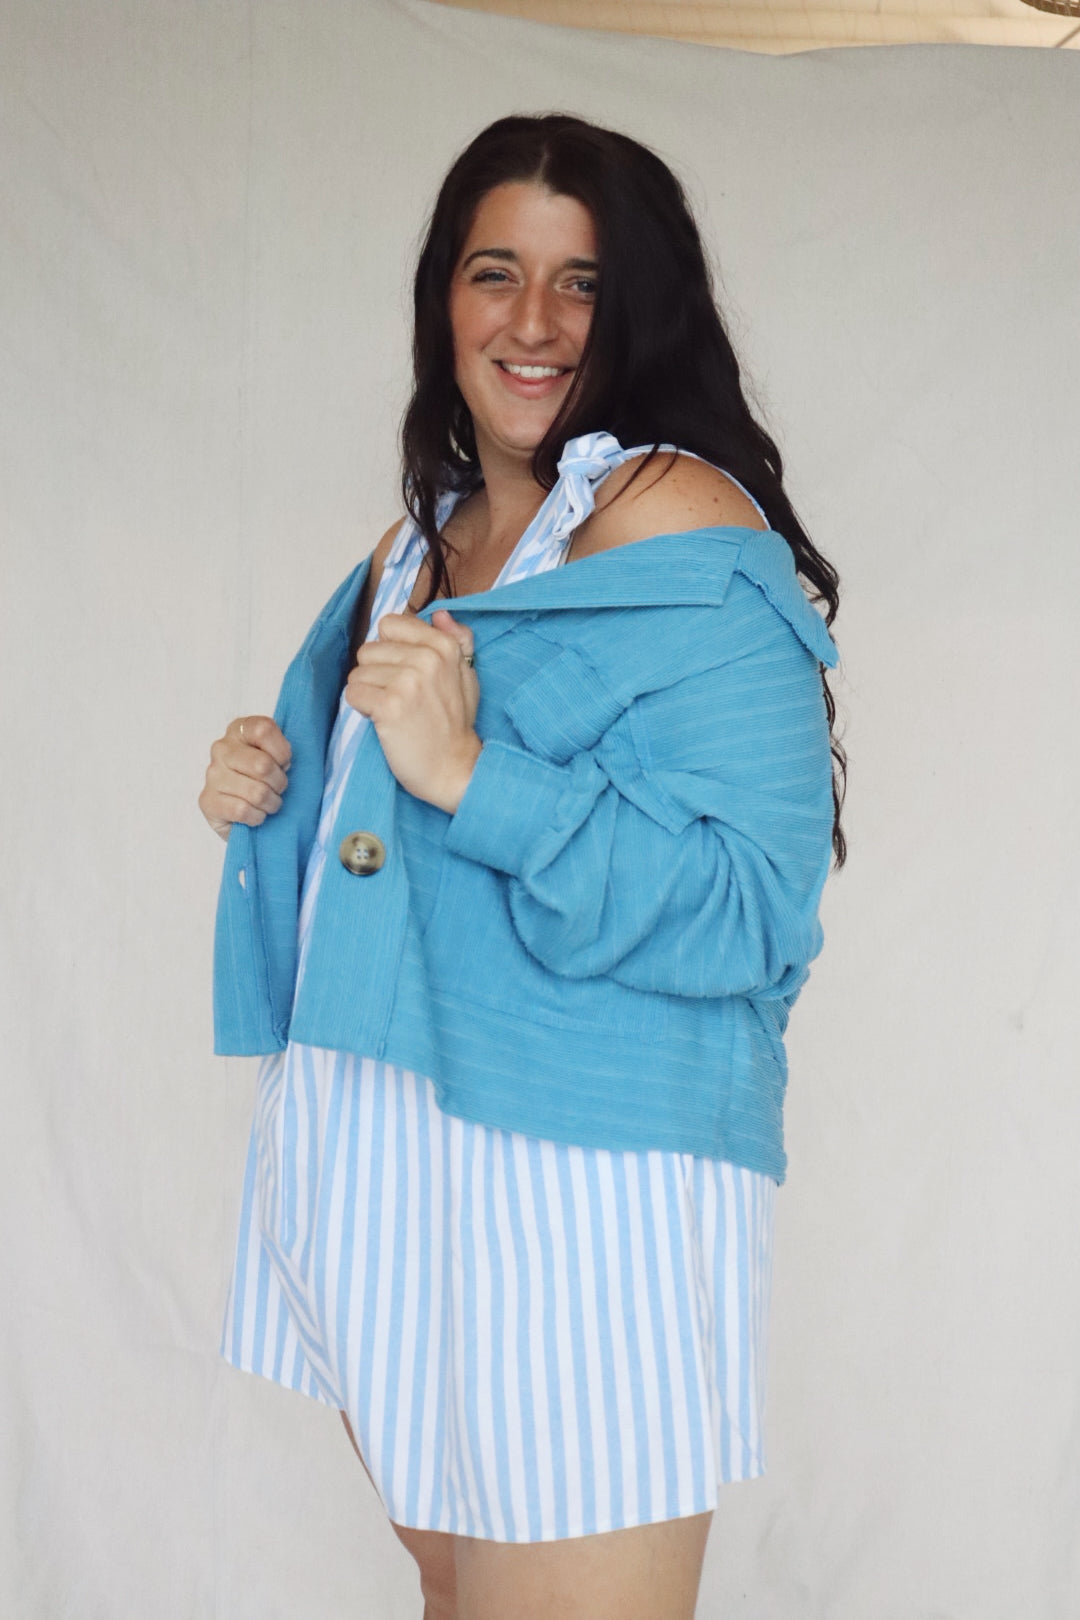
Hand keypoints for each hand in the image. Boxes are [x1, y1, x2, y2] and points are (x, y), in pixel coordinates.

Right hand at [199, 715, 291, 840]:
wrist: (244, 815)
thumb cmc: (265, 780)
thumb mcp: (278, 758)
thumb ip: (282, 751)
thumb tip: (284, 763)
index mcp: (239, 730)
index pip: (264, 730)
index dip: (282, 751)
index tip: (284, 763)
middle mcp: (221, 748)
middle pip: (262, 765)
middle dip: (279, 783)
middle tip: (278, 788)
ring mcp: (212, 774)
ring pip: (256, 792)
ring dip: (271, 803)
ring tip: (268, 803)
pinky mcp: (207, 800)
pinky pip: (242, 810)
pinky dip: (256, 817)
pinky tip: (255, 814)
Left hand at [345, 608, 480, 812]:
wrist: (454, 768)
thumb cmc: (456, 724)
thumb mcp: (466, 676)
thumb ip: (456, 641)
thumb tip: (441, 614)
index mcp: (443, 646)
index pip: (389, 625)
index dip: (389, 650)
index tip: (404, 672)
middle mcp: (426, 658)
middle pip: (368, 650)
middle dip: (375, 674)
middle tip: (399, 698)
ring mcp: (407, 681)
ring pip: (357, 674)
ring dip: (368, 694)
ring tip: (392, 711)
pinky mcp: (389, 706)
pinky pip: (352, 694)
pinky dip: (361, 709)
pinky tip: (383, 721)